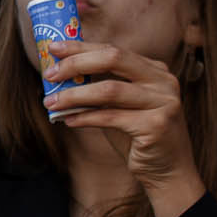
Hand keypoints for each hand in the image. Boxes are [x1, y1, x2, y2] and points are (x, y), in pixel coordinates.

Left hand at [44, 38, 206, 216]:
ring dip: (74, 96)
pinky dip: (84, 117)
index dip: (80, 47)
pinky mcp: (157, 125)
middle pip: (113, 59)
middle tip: (49, 75)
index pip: (112, 50)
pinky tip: (67, 120)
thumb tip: (60, 74)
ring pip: (109, 89)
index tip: (52, 48)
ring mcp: (164, 101)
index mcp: (154, 70)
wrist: (167, 169)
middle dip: (76, 64)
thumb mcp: (119, 106)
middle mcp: (163, 81)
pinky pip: (110, 117)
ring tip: (51, 103)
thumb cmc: (137, 135)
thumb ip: (100, 87)